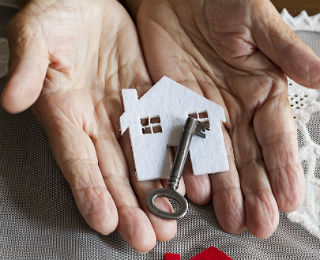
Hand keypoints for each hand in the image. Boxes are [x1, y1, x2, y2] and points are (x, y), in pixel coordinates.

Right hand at [1, 0, 184, 250]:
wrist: (89, 0)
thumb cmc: (57, 13)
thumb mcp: (36, 33)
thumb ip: (27, 65)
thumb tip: (12, 98)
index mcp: (66, 111)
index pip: (77, 159)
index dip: (90, 191)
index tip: (105, 221)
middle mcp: (96, 120)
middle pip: (113, 171)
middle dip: (130, 205)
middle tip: (147, 237)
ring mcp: (124, 112)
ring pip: (141, 160)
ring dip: (154, 191)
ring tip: (169, 221)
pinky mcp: (148, 98)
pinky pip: (162, 132)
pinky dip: (173, 156)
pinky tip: (186, 180)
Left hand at [131, 0, 319, 237]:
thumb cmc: (222, 1)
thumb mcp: (257, 21)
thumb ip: (285, 51)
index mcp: (261, 90)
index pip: (276, 136)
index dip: (283, 168)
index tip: (289, 199)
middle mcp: (234, 108)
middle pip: (248, 156)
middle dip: (254, 191)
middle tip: (258, 223)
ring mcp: (203, 111)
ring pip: (216, 157)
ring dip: (224, 188)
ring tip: (230, 217)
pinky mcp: (174, 107)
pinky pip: (181, 140)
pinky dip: (187, 164)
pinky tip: (193, 187)